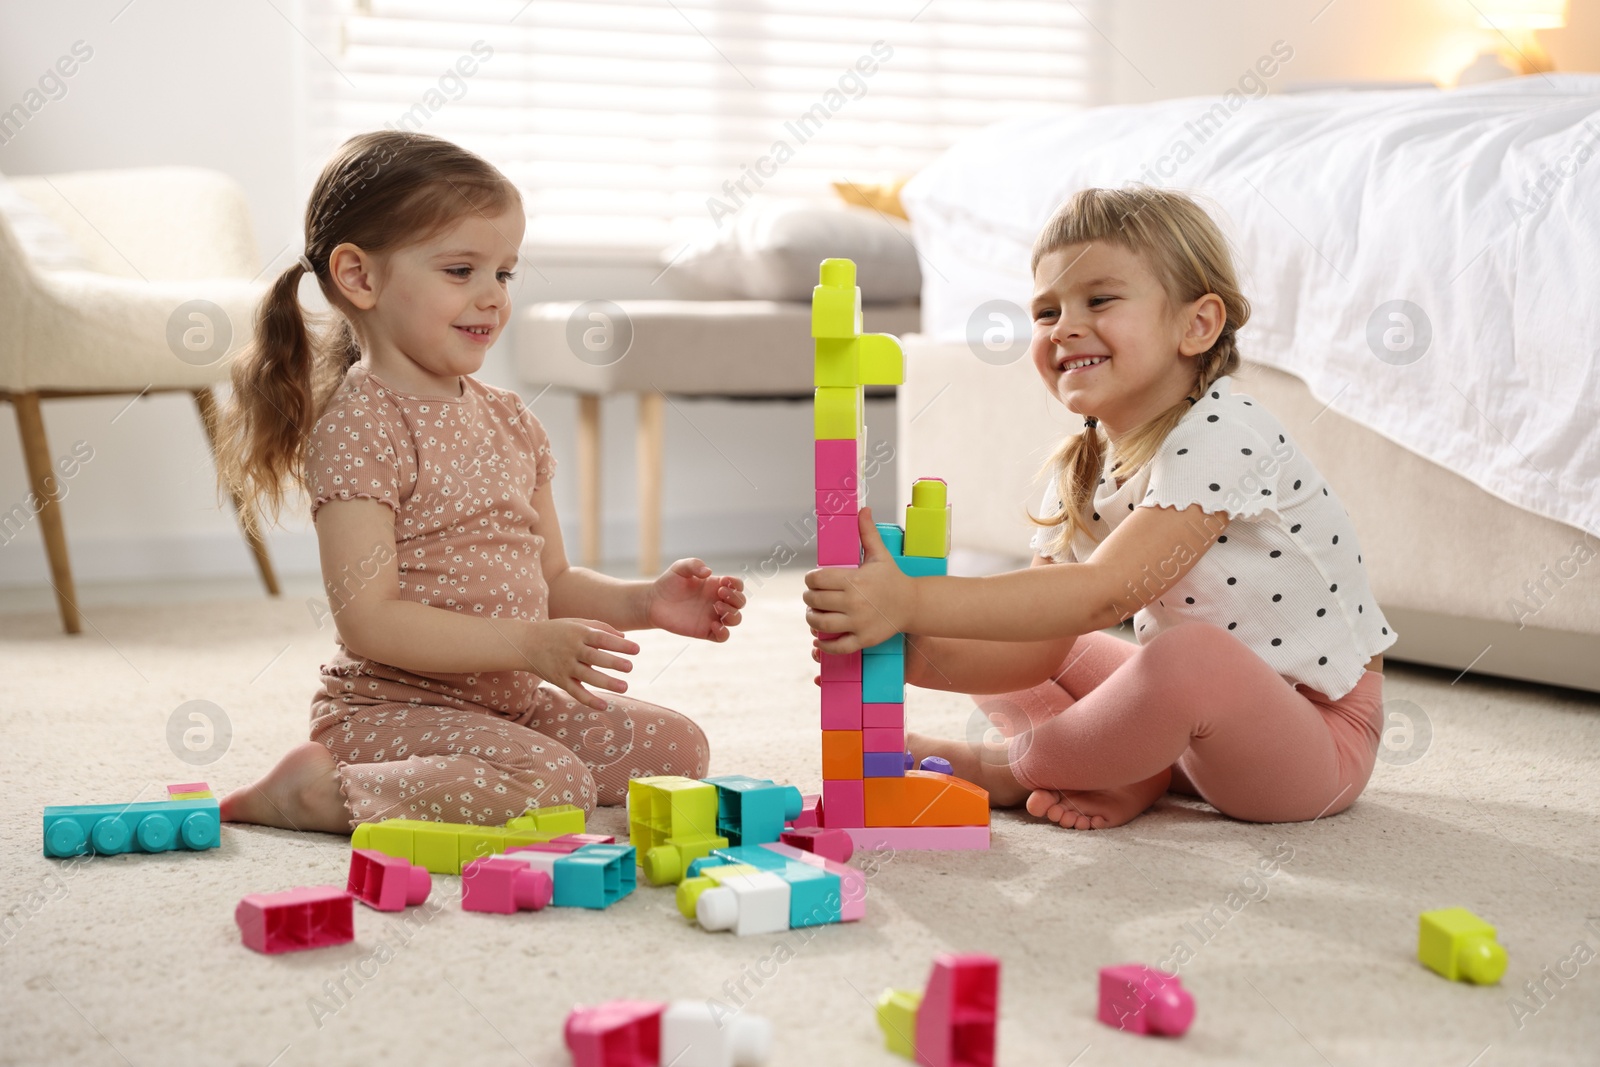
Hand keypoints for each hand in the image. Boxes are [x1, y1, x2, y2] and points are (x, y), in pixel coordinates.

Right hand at [522, 618, 638, 710]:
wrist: (526, 643)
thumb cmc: (557, 631)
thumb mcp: (577, 623)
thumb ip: (601, 627)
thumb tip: (624, 636)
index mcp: (579, 633)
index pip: (602, 638)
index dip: (620, 644)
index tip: (636, 649)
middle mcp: (572, 649)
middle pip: (595, 657)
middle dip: (614, 663)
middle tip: (630, 667)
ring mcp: (565, 666)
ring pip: (587, 676)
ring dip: (606, 683)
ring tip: (624, 687)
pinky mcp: (560, 680)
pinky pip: (575, 692)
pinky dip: (589, 700)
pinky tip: (603, 705)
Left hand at [646, 558, 745, 640]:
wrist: (654, 602)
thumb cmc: (669, 583)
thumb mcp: (680, 567)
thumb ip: (694, 565)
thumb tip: (709, 573)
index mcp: (715, 586)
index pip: (738, 585)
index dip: (736, 584)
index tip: (723, 581)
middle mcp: (717, 601)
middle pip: (740, 603)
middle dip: (735, 598)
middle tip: (719, 592)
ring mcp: (712, 617)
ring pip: (736, 619)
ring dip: (732, 613)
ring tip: (716, 606)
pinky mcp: (705, 631)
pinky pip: (723, 637)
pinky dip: (724, 632)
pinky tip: (713, 624)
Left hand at [803, 507, 911, 654]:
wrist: (913, 604)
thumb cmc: (893, 578)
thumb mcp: (880, 555)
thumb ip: (867, 532)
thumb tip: (863, 509)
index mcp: (854, 580)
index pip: (817, 579)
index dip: (810, 579)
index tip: (813, 580)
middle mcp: (854, 602)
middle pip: (814, 601)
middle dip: (809, 598)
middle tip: (812, 597)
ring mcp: (858, 622)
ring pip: (821, 623)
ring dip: (812, 619)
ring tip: (813, 614)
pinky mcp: (863, 639)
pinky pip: (837, 646)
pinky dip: (824, 645)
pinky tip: (819, 639)